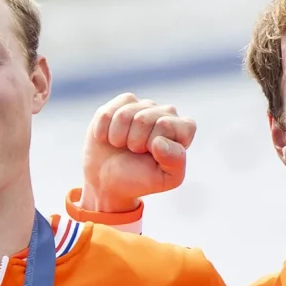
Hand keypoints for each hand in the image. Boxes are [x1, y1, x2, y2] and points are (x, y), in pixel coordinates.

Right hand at [80, 95, 196, 213]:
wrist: (110, 181)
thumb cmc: (141, 180)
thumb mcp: (165, 179)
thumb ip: (175, 161)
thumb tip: (159, 141)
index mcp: (183, 129)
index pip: (166, 124)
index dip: (152, 144)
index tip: (151, 157)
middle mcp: (166, 113)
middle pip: (144, 119)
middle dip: (134, 142)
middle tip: (135, 153)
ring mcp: (144, 106)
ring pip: (124, 114)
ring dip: (118, 138)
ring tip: (122, 146)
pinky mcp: (122, 104)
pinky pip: (107, 112)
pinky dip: (103, 131)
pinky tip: (108, 139)